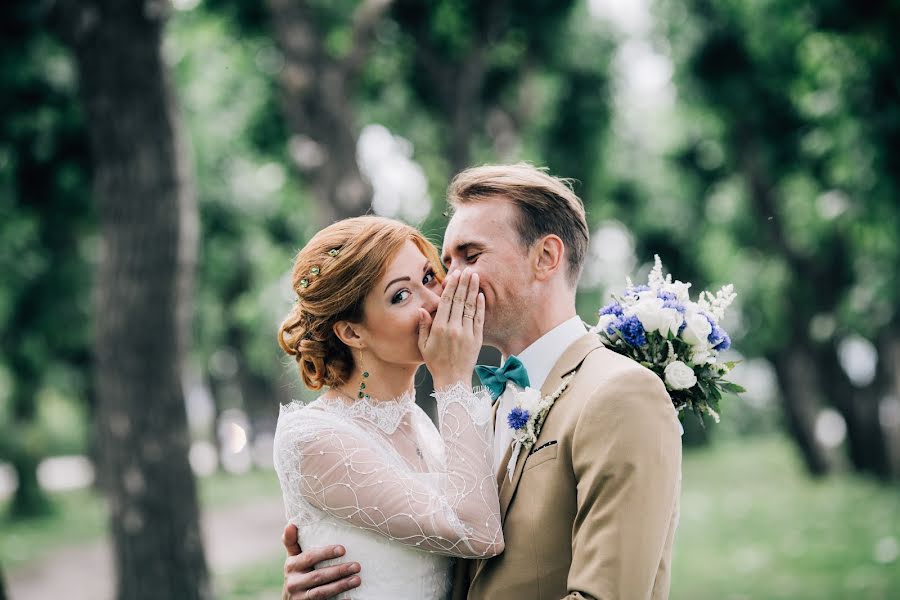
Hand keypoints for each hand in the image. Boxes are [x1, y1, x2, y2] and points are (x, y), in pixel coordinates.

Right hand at [281, 524, 360, 599]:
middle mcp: (294, 582)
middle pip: (318, 576)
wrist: (291, 599)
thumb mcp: (292, 557)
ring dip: (341, 586)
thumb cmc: (297, 572)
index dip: (325, 553)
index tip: (342, 549)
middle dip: (338, 571)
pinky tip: (351, 597)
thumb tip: (291, 523)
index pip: (309, 557)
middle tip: (357, 566)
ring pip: (322, 592)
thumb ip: (292, 541)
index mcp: (291, 566)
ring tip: (357, 579)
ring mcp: (300, 597)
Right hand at [418, 267, 484, 388]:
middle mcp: (454, 329)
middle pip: (459, 301)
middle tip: (467, 270)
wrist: (453, 380)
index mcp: (439, 329)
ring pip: (470, 307)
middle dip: (463, 284)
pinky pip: (479, 319)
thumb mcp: (423, 345)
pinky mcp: (477, 339)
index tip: (454, 275)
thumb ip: (424, 326)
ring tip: (475, 276)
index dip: (451, 287)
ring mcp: (467, 333)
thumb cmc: (435, 362)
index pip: (446, 302)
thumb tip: (422, 309)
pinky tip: (480, 295)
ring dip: (473, 290)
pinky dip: (480, 306)